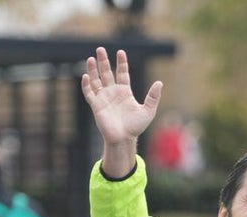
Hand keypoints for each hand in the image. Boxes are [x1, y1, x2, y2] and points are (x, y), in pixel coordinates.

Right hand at [81, 48, 163, 177]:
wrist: (124, 139)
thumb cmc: (136, 127)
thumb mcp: (148, 110)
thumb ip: (153, 97)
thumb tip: (160, 83)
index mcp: (124, 92)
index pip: (122, 73)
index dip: (121, 63)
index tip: (120, 52)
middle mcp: (113, 93)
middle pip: (107, 73)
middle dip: (103, 61)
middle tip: (100, 48)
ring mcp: (104, 98)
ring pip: (96, 80)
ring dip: (93, 70)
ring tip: (92, 58)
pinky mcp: (96, 106)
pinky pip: (89, 93)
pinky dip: (87, 85)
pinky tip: (87, 76)